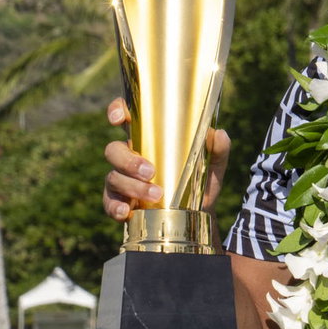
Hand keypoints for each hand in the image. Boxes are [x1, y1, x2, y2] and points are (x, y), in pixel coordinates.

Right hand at [102, 97, 231, 221]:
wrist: (195, 217)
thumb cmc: (199, 183)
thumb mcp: (212, 166)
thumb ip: (218, 149)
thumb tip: (218, 134)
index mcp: (149, 141)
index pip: (127, 119)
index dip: (117, 111)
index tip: (119, 119)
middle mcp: (129, 158)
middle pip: (113, 150)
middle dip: (128, 160)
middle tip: (150, 172)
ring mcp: (121, 180)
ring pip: (113, 177)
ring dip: (132, 186)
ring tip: (156, 195)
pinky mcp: (118, 203)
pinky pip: (109, 203)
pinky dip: (115, 207)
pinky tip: (127, 212)